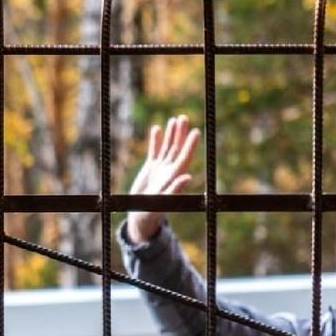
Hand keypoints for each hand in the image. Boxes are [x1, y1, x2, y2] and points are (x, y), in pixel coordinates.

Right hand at [125, 114, 199, 243]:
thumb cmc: (151, 214)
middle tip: (183, 118)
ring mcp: (160, 169)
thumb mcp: (162, 202)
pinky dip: (155, 141)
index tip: (195, 131)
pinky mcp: (150, 169)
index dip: (190, 144)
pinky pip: (154, 152)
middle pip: (177, 148)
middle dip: (180, 134)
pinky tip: (157, 128)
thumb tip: (188, 177)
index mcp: (174, 177)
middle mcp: (169, 171)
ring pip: (167, 148)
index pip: (184, 157)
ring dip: (171, 134)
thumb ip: (175, 189)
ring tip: (174, 119)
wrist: (140, 218)